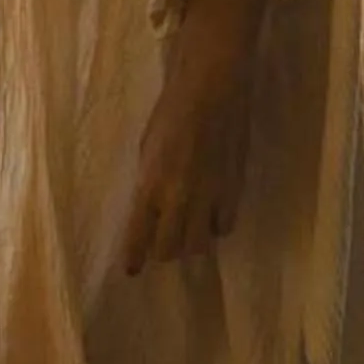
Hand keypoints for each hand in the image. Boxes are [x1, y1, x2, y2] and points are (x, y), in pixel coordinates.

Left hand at [116, 43, 253, 275]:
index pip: (138, 234)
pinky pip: (224, 226)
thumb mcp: (147, 148)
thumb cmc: (170, 111)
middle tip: (162, 245)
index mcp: (150, 184)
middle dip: (164, 251)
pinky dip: (215, 226)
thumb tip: (150, 207)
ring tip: (187, 232)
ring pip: (199, 245)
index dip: (134, 257)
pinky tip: (212, 216)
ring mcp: (208, 198)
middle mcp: (178, 198)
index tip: (131, 271)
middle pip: (170, 249)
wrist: (211, 91)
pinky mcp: (233, 191)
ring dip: (190, 243)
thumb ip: (148, 182)